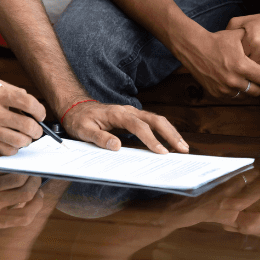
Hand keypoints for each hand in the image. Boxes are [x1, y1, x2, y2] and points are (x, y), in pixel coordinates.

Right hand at [0, 79, 45, 155]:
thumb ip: (10, 91)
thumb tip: (29, 102)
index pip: (28, 103)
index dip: (39, 110)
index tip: (40, 114)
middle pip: (27, 126)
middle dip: (37, 129)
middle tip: (36, 129)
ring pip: (19, 141)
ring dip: (26, 140)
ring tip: (24, 135)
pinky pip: (6, 150)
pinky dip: (13, 148)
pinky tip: (11, 141)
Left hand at [0, 168, 44, 228]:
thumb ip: (2, 211)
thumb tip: (26, 200)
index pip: (25, 217)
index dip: (37, 206)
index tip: (39, 196)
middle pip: (26, 193)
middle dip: (35, 184)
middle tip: (34, 178)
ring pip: (18, 176)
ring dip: (26, 171)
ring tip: (25, 169)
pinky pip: (5, 165)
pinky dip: (12, 163)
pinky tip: (11, 162)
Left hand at [61, 101, 188, 153]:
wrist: (77, 108)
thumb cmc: (80, 120)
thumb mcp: (83, 131)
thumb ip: (99, 138)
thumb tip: (116, 146)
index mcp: (117, 113)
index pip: (138, 126)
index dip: (151, 139)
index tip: (161, 152)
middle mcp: (128, 111)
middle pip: (154, 119)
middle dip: (170, 134)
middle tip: (183, 149)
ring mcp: (132, 113)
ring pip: (156, 120)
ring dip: (171, 132)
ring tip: (182, 147)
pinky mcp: (133, 118)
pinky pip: (152, 123)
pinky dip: (164, 132)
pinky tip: (170, 144)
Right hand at [176, 29, 259, 98]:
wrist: (194, 48)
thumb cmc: (216, 40)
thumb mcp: (236, 36)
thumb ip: (252, 41)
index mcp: (242, 66)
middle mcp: (234, 80)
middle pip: (257, 91)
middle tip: (258, 78)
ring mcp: (224, 88)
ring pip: (245, 95)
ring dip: (248, 89)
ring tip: (246, 80)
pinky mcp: (216, 93)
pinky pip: (232, 96)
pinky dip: (235, 91)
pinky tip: (234, 81)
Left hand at [227, 7, 259, 70]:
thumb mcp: (240, 22)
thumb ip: (227, 32)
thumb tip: (217, 46)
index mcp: (250, 39)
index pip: (232, 55)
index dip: (226, 58)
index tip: (221, 58)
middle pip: (241, 67)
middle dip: (234, 68)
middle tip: (226, 66)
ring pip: (251, 73)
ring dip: (244, 72)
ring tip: (235, 68)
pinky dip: (253, 72)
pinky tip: (248, 67)